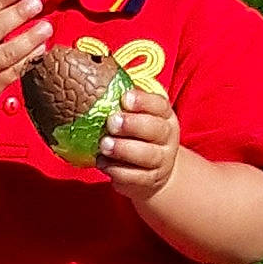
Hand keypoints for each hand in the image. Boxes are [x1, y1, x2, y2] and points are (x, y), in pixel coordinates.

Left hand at [96, 85, 179, 199]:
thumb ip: (123, 106)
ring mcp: (161, 160)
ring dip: (123, 149)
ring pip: (147, 155)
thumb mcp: (137, 118)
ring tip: (104, 144)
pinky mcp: (149, 180)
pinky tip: (103, 163)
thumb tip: (96, 83)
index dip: (143, 101)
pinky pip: (135, 176)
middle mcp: (167, 137)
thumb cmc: (138, 138)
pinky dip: (117, 170)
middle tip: (111, 122)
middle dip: (132, 125)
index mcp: (164, 116)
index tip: (124, 98)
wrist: (153, 174)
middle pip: (155, 129)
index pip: (159, 105)